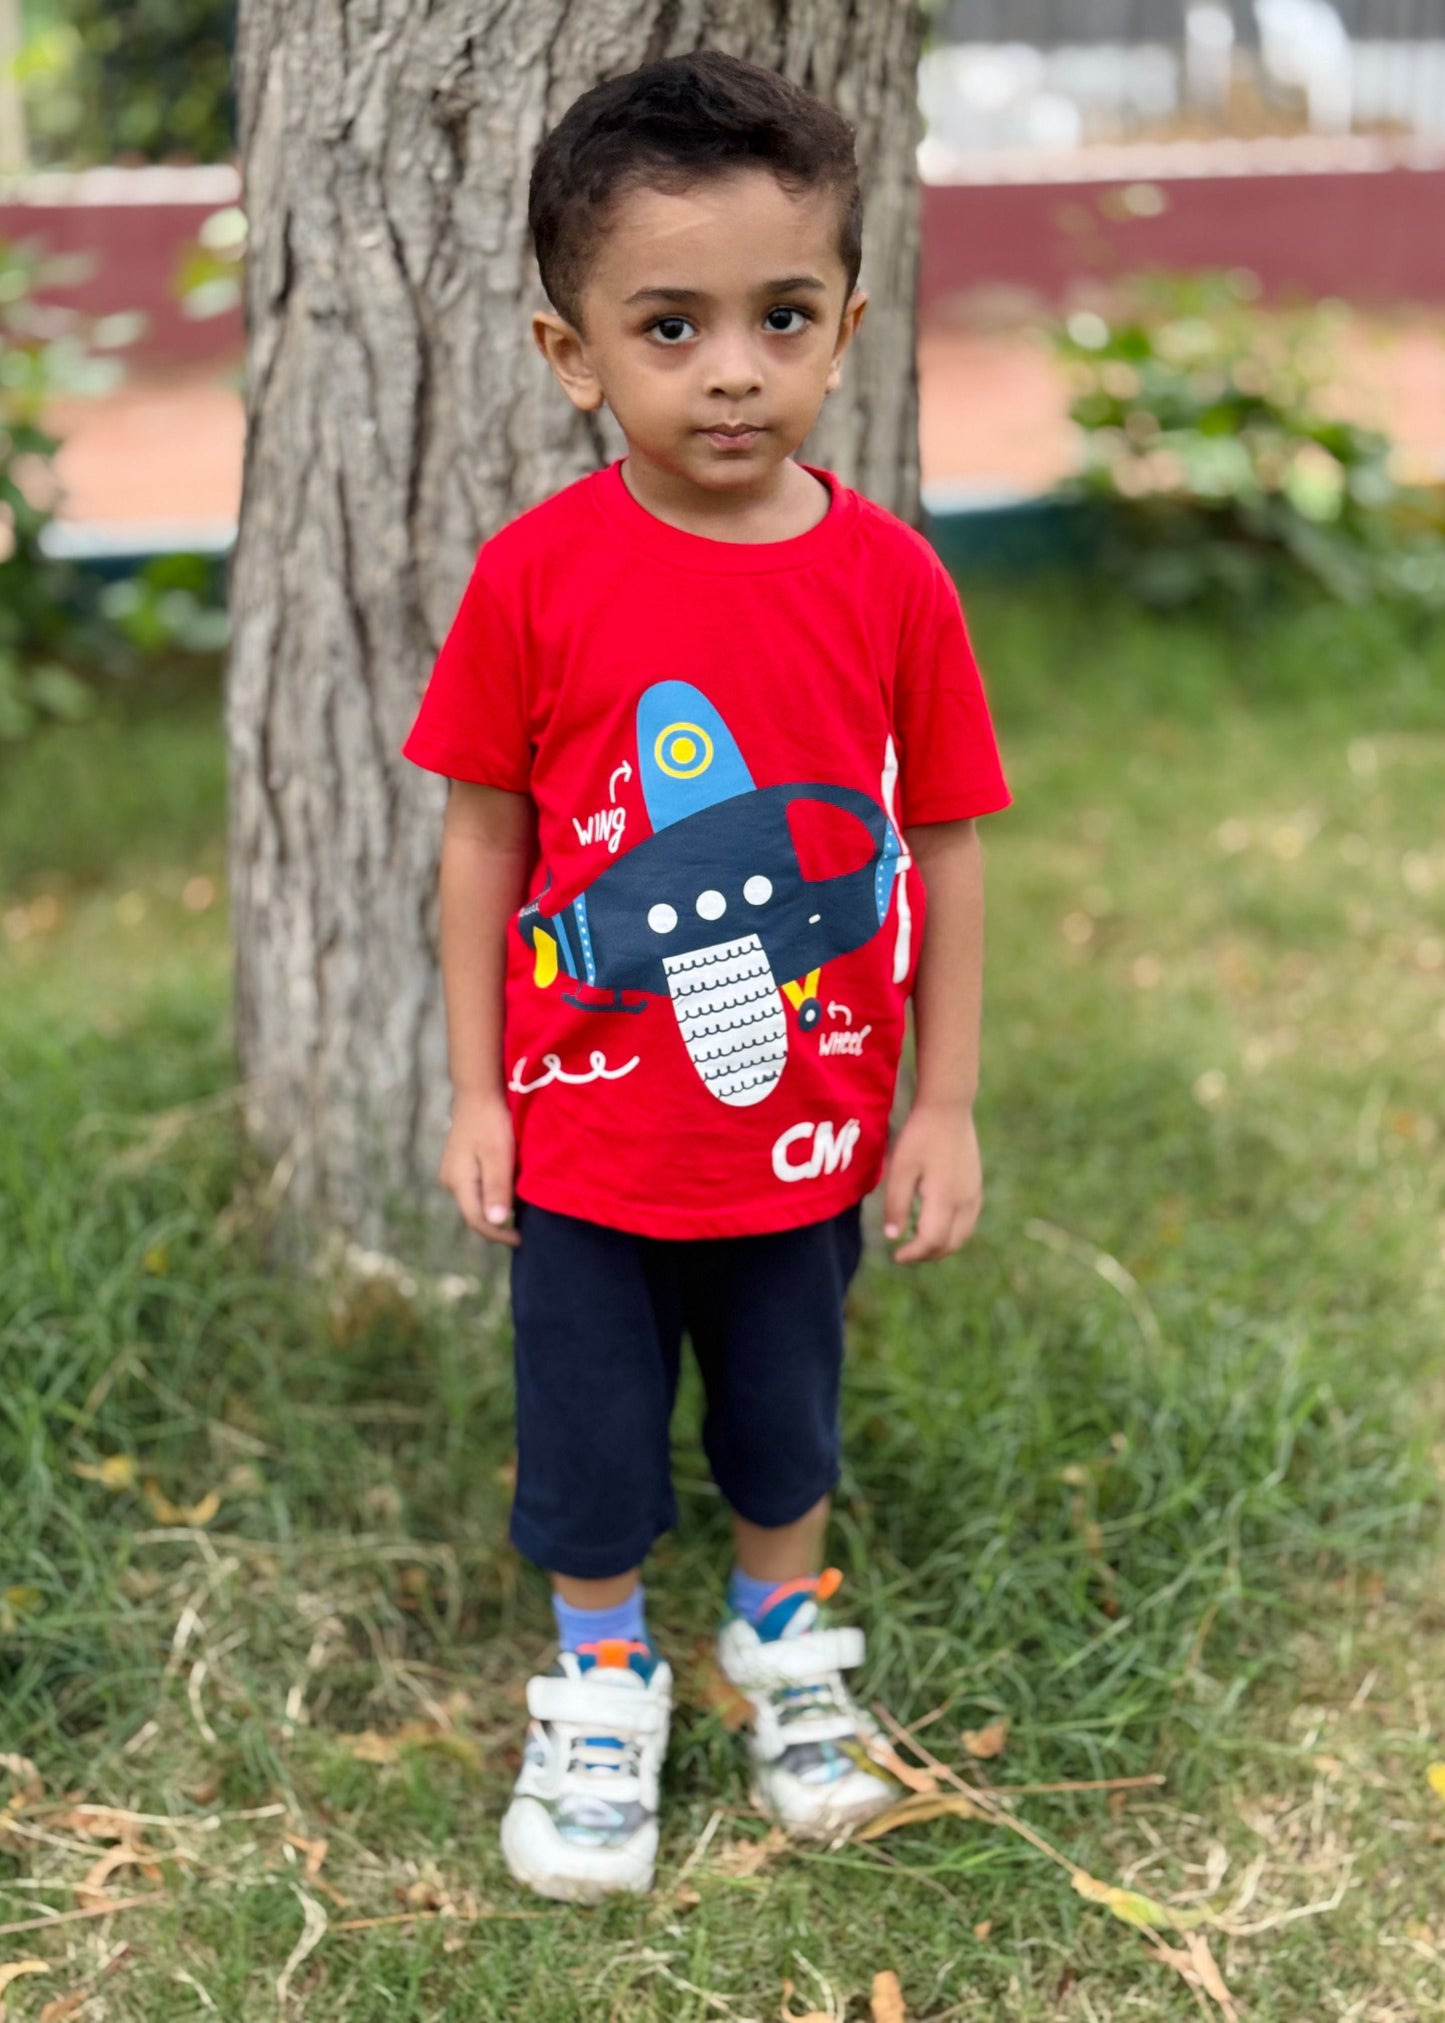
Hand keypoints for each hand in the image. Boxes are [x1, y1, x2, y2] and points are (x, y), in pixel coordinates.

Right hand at [438, 1090, 519, 1246]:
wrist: (477, 1093)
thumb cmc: (490, 1123)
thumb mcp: (499, 1156)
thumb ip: (497, 1188)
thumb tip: (495, 1221)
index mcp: (459, 1182)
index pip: (477, 1221)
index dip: (498, 1235)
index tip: (520, 1240)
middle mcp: (451, 1182)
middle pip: (474, 1213)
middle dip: (497, 1224)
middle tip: (523, 1227)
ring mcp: (453, 1173)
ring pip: (475, 1201)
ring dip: (496, 1208)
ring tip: (519, 1209)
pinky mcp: (460, 1165)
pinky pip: (476, 1188)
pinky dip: (492, 1194)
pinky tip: (508, 1189)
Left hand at [882, 1100, 982, 1263]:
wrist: (948, 1108)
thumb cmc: (920, 1136)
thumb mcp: (900, 1169)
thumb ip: (895, 1204)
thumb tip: (893, 1237)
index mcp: (945, 1198)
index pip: (932, 1241)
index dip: (913, 1254)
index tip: (895, 1255)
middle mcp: (965, 1201)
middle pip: (950, 1244)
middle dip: (926, 1255)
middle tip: (905, 1253)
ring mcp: (974, 1194)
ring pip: (963, 1236)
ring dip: (941, 1246)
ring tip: (918, 1244)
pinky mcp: (976, 1187)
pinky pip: (968, 1222)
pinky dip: (952, 1233)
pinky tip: (935, 1226)